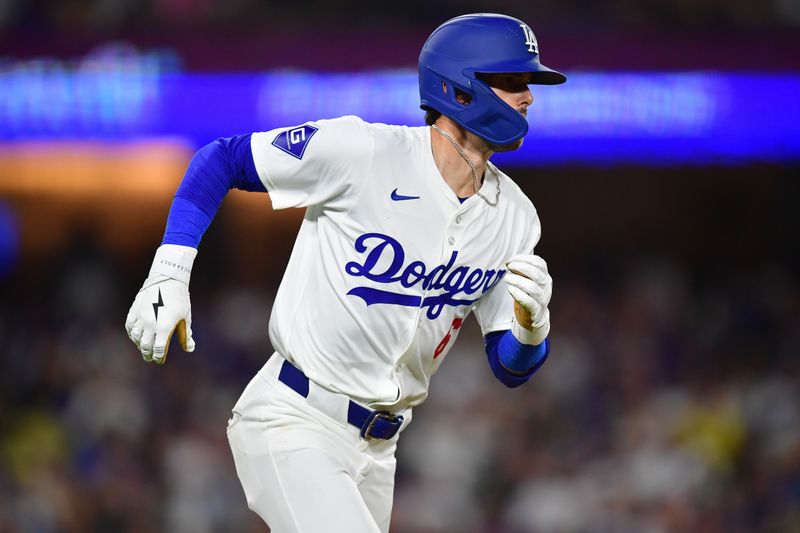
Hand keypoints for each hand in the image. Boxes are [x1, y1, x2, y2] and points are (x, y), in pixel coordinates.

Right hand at [125, 244, 196, 363]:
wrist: (168, 279)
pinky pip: (129, 326)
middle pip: (145, 346)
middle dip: (148, 354)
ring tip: (143, 347)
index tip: (159, 360)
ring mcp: (141, 317)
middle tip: (150, 358)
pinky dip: (132, 334)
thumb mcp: (186, 317)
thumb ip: (186, 335)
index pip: (158, 349)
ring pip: (136, 337)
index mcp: (164, 328)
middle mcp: (150, 324)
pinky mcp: (134, 310)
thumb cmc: (180, 299)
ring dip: (139, 345)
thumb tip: (190, 348)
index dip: (158, 357)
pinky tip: (135, 336)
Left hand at [505, 254, 551, 344]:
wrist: (534, 316)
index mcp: (545, 276)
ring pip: (532, 288)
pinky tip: (511, 289)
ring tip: (507, 278)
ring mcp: (542, 299)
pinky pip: (529, 302)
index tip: (512, 259)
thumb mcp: (528, 280)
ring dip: (517, 281)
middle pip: (536, 274)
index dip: (525, 258)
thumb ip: (521, 270)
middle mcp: (546, 286)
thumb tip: (509, 262)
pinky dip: (519, 294)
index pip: (539, 263)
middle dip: (521, 267)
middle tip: (509, 266)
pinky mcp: (536, 310)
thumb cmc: (528, 293)